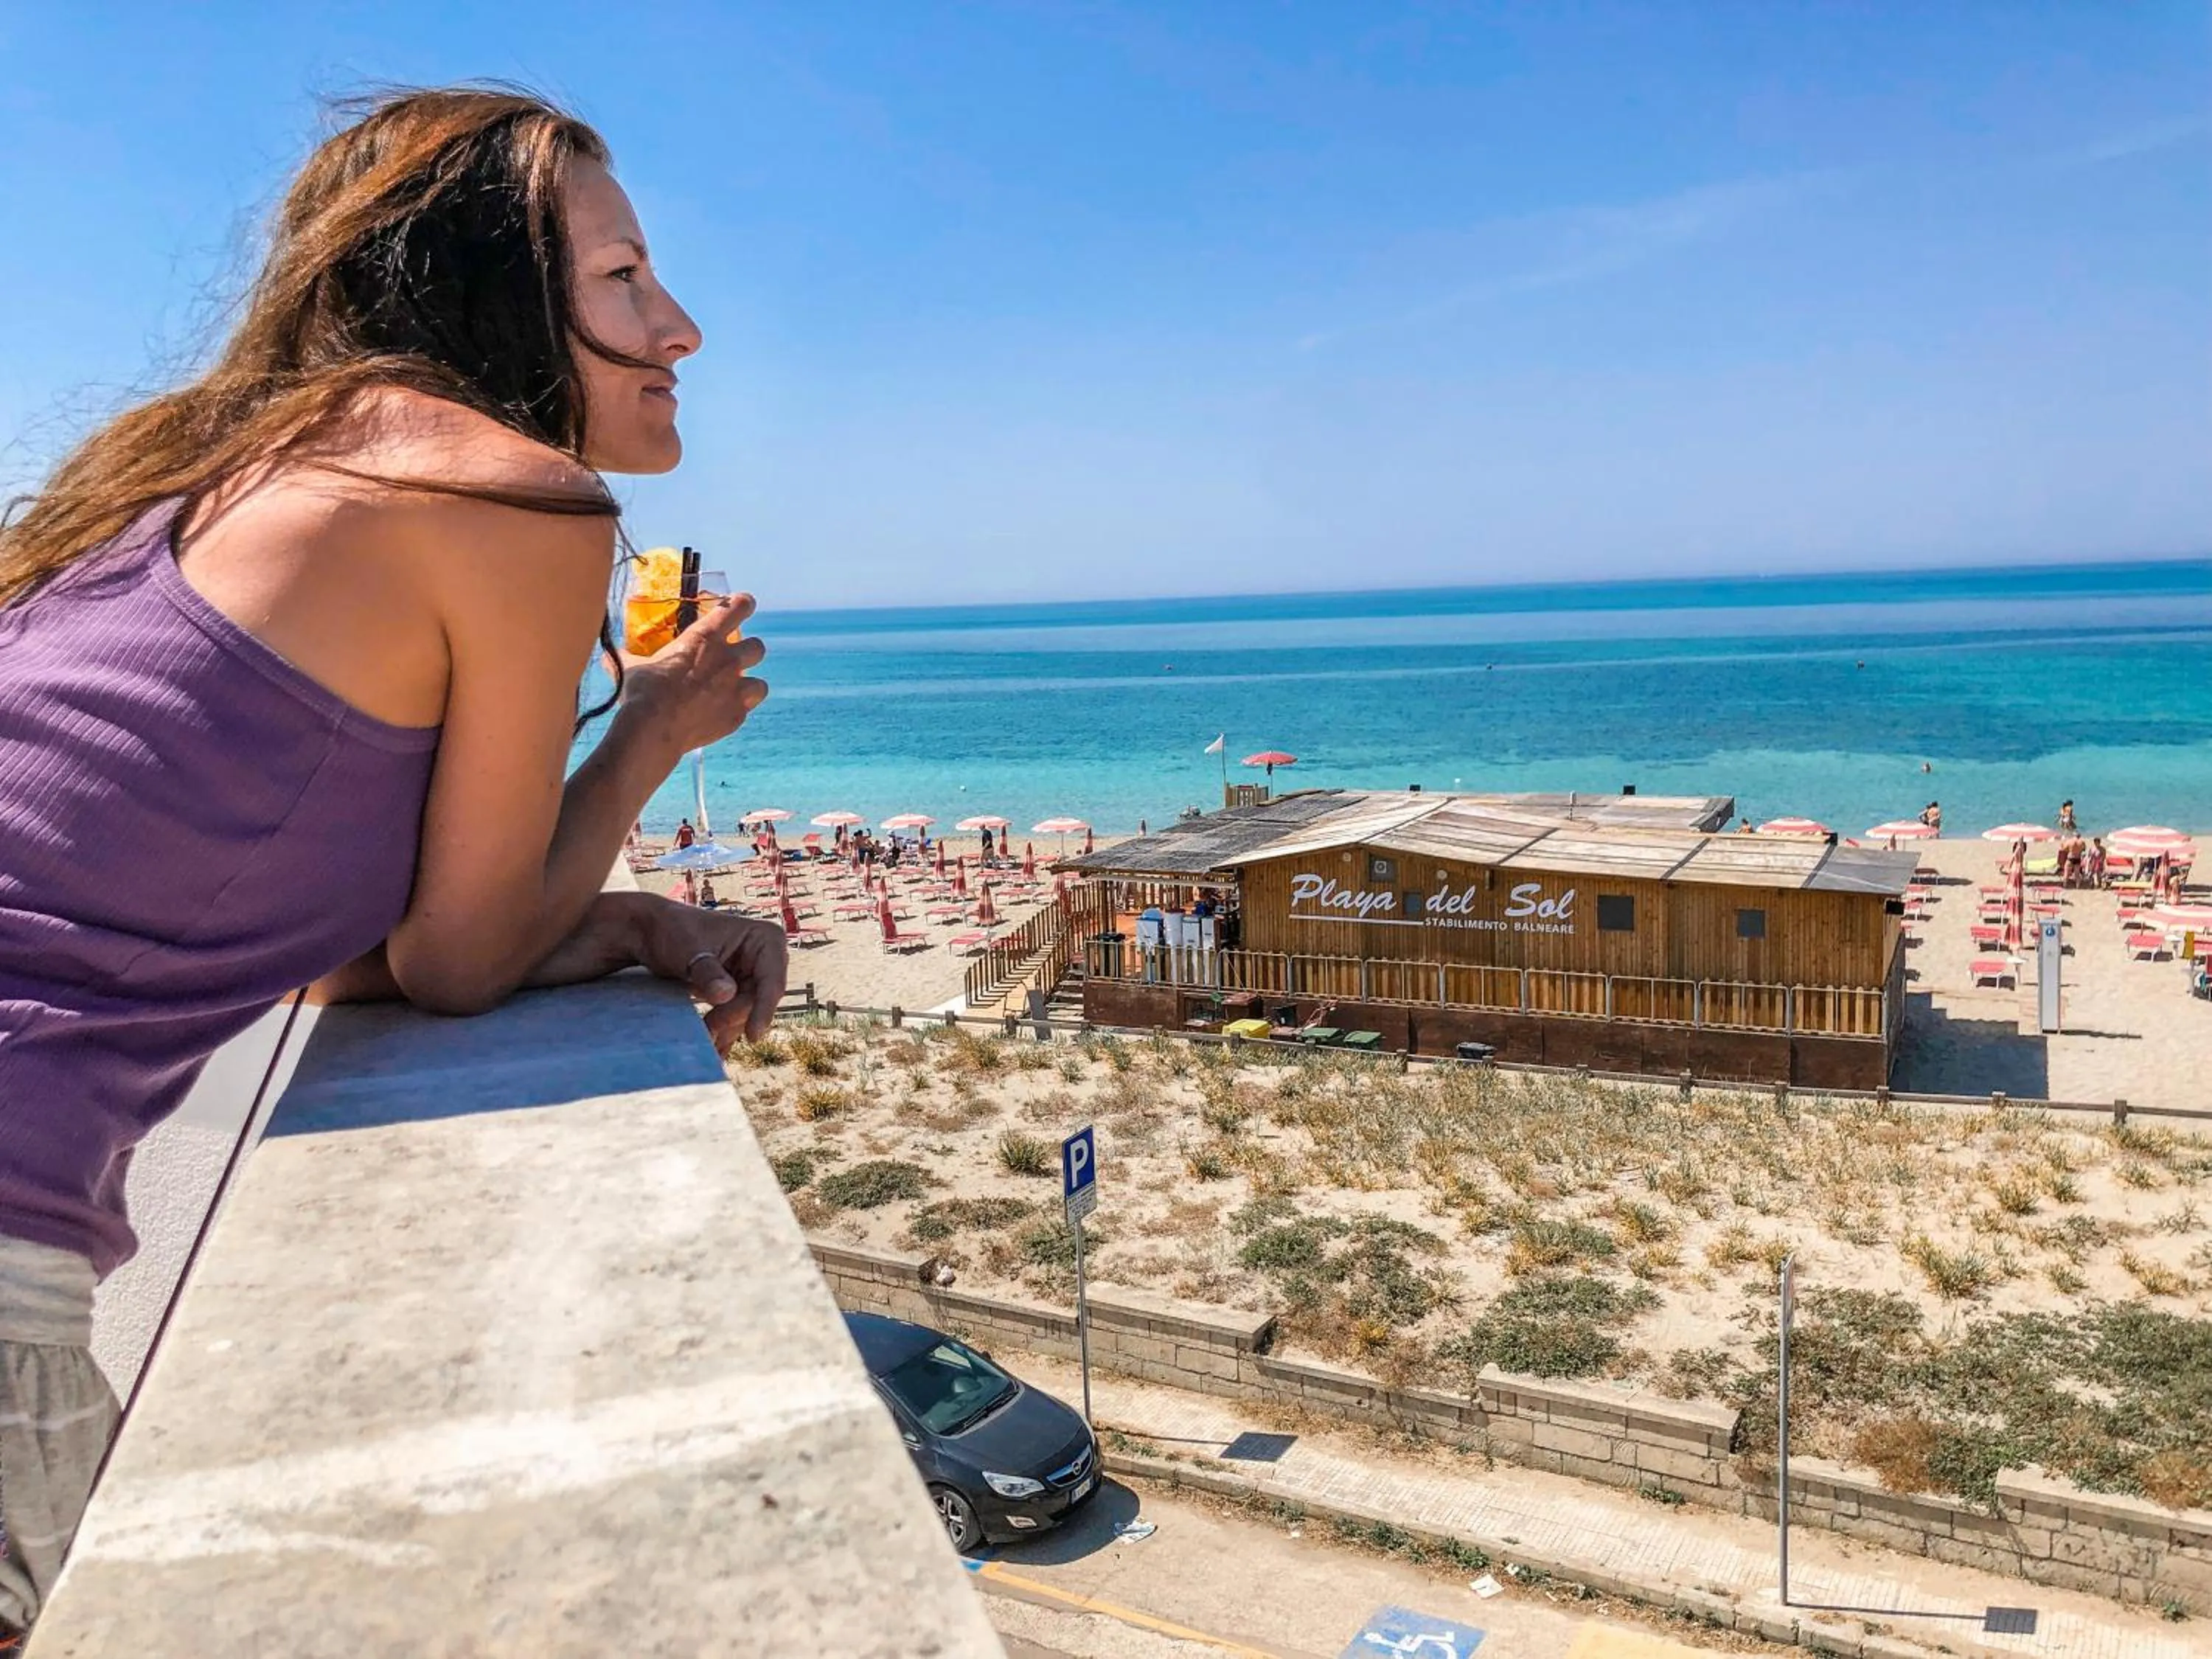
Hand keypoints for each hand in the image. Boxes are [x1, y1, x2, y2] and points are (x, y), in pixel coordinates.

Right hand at [616, 594, 769, 759]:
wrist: (654, 729)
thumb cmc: (643, 690)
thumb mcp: (632, 666)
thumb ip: (627, 657)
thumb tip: (608, 656)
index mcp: (705, 637)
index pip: (738, 607)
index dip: (743, 604)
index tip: (742, 605)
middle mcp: (728, 660)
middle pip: (757, 647)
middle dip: (748, 651)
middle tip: (732, 658)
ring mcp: (735, 690)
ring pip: (760, 683)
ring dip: (749, 685)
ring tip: (733, 691)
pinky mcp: (736, 717)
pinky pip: (745, 710)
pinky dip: (735, 711)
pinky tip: (719, 714)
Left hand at [630, 896, 790, 1050]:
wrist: (653, 933)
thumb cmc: (673, 931)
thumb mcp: (688, 950)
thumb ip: (708, 972)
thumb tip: (726, 994)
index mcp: (765, 939)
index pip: (771, 981)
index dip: (764, 1009)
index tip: (753, 1036)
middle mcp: (765, 959)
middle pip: (758, 1001)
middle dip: (734, 1019)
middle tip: (707, 1032)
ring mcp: (752, 976)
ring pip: (747, 1013)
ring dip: (725, 1029)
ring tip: (702, 1041)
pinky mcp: (738, 991)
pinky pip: (736, 1017)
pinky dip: (723, 1032)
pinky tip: (714, 1052)